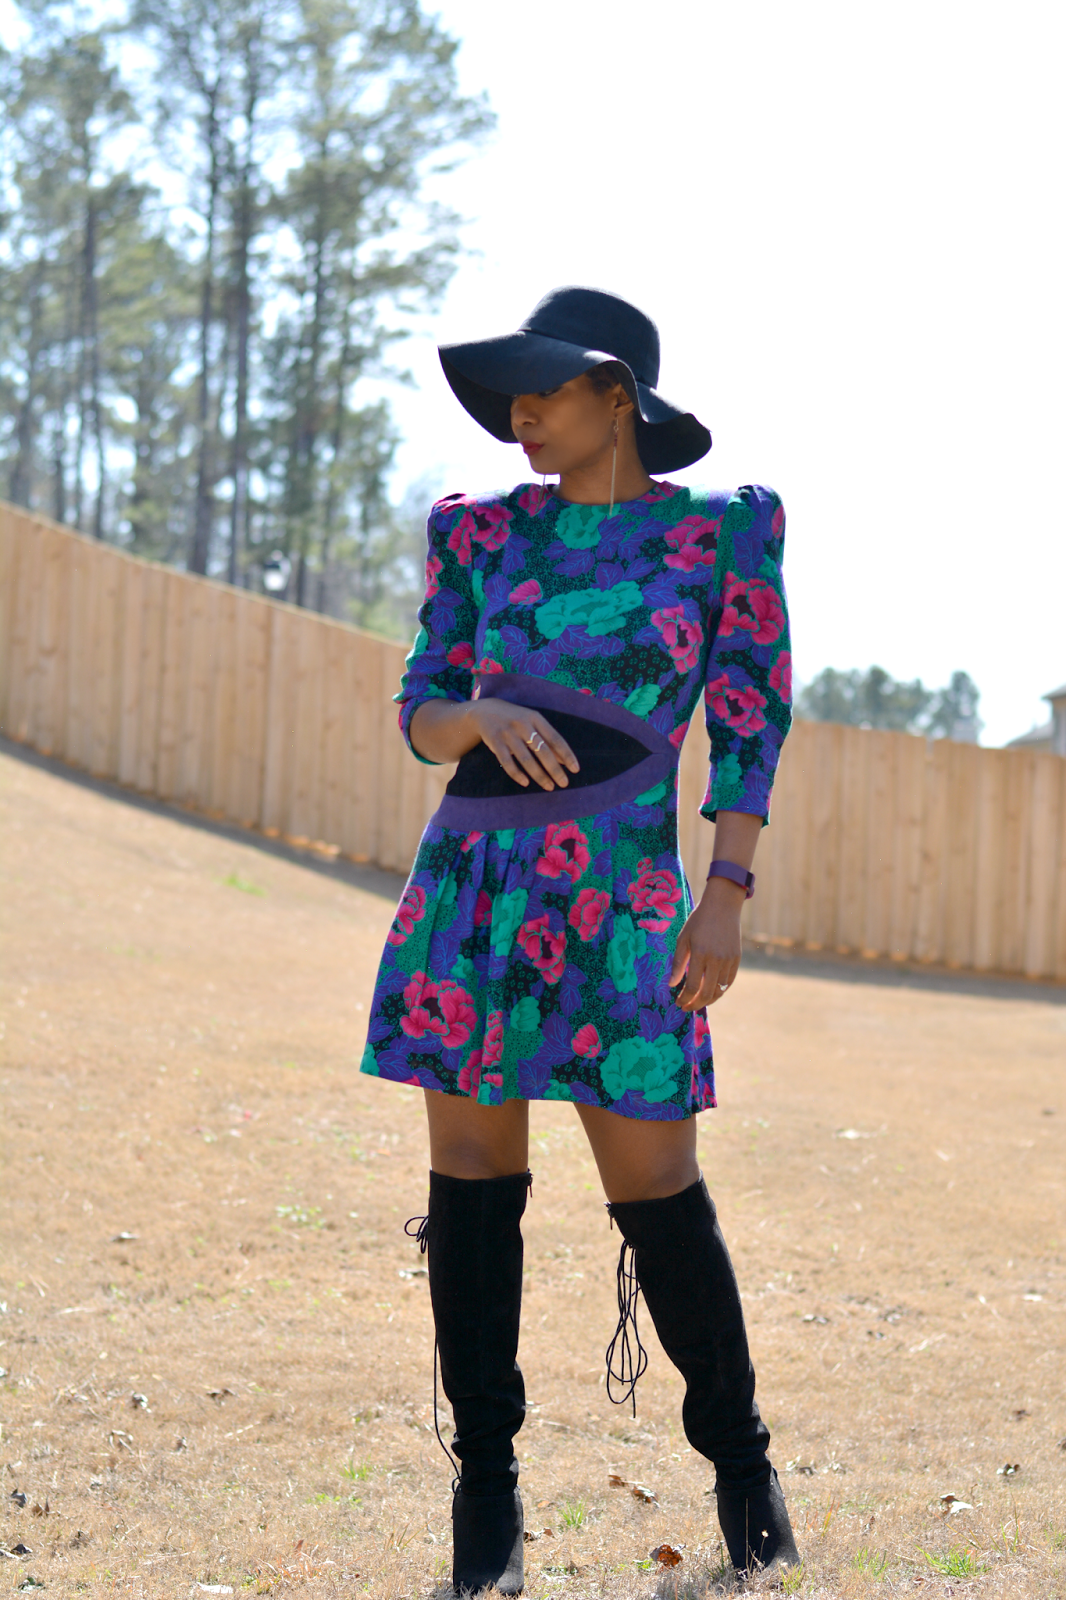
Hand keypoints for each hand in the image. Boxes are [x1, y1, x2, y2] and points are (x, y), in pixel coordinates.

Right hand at [468, 698, 579, 790]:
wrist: (484, 711)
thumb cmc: (515, 719)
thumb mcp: (532, 723)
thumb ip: (547, 739)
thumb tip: (564, 760)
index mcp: (535, 718)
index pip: (555, 738)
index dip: (566, 754)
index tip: (575, 769)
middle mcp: (523, 725)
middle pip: (542, 751)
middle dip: (554, 769)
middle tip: (564, 783)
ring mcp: (508, 733)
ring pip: (526, 759)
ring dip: (539, 775)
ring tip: (549, 786)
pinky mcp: (495, 742)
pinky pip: (507, 762)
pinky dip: (517, 774)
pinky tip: (526, 783)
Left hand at [669, 876, 745, 1010]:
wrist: (723, 906)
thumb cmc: (699, 921)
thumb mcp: (683, 938)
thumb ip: (679, 963)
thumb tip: (672, 984)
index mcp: (700, 954)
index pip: (692, 986)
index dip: (684, 998)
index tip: (678, 1003)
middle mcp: (717, 960)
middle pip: (707, 993)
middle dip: (695, 1004)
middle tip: (686, 1008)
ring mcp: (729, 960)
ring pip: (720, 990)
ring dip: (708, 1000)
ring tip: (697, 1001)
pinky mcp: (737, 959)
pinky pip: (728, 982)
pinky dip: (719, 990)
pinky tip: (710, 991)